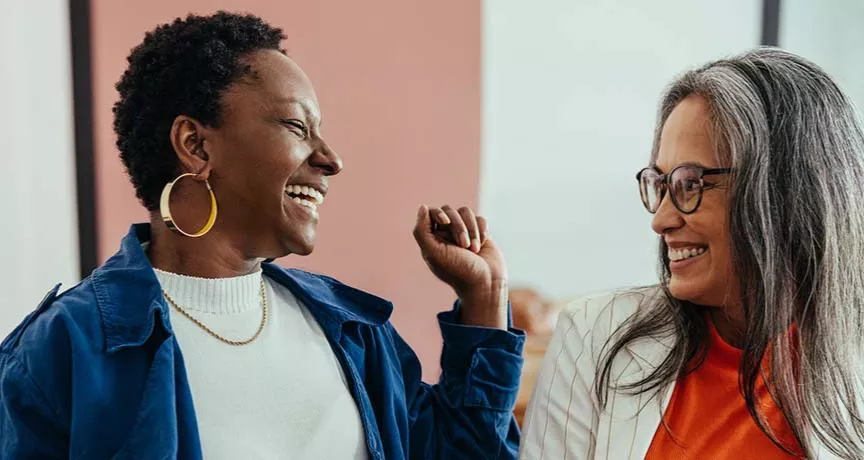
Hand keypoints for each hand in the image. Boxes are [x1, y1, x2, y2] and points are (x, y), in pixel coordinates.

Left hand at [413, 205, 508, 328]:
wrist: (485, 283)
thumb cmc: (458, 271)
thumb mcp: (433, 253)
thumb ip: (421, 231)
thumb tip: (422, 207)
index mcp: (433, 238)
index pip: (432, 213)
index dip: (438, 213)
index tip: (445, 223)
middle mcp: (447, 234)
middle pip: (450, 211)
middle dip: (459, 226)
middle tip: (464, 246)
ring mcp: (465, 232)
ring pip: (466, 212)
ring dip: (471, 230)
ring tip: (474, 249)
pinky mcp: (480, 233)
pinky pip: (480, 219)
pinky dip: (482, 230)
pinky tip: (482, 244)